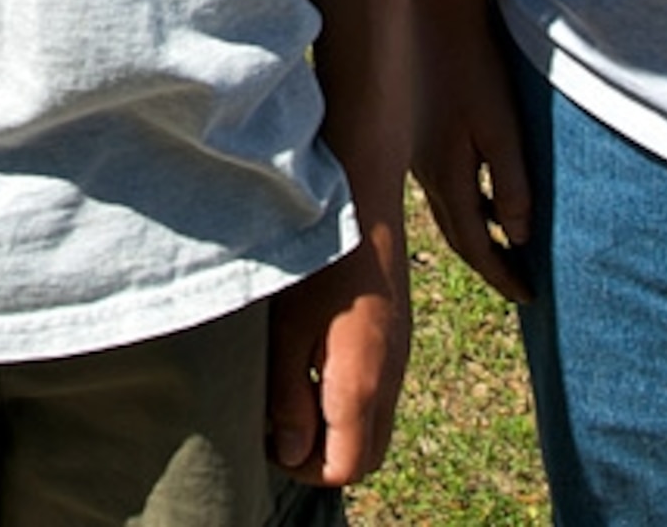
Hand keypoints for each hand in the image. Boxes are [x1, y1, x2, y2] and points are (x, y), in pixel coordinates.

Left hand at [265, 214, 409, 485]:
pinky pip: (379, 392)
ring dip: (336, 425)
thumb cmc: (318, 259)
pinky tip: (315, 358)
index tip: (267, 436)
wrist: (363, 198)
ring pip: (375, 424)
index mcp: (362, 384)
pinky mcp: (396, 337)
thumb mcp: (288, 332)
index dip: (302, 467)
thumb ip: (289, 398)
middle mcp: (390, 378)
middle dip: (322, 455)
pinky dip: (349, 399)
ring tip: (292, 387)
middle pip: (365, 455)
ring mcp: (398, 357)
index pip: (344, 468)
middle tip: (278, 422)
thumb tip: (291, 453)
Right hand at [414, 26, 534, 303]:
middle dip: (489, 263)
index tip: (529, 296)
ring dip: (477, 236)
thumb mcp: (499, 126)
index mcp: (447, 177)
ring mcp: (420, 155)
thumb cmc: (468, 67)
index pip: (476, 244)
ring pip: (451, 212)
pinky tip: (485, 197)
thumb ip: (510, 182)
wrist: (425, 17)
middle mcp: (427, 174)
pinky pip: (446, 187)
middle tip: (519, 283)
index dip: (503, 273)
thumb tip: (521, 235)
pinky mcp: (420, 136)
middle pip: (460, 236)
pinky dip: (469, 205)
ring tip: (505, 249)